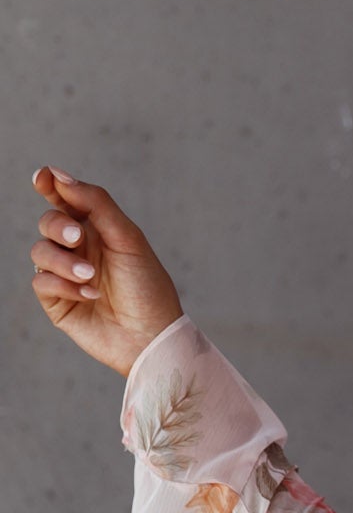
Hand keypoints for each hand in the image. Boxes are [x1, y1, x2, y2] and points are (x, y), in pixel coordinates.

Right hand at [29, 164, 183, 377]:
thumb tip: (59, 176)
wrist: (152, 337)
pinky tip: (89, 295)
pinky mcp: (57, 302)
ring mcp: (66, 275)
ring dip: (63, 262)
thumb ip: (95, 203)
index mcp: (98, 230)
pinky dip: (63, 285)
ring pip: (39, 251)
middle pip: (48, 222)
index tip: (43, 177)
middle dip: (57, 227)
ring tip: (90, 277)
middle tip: (77, 239)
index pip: (67, 200)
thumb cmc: (148, 288)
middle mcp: (79, 250)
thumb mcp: (128, 239)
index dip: (50, 185)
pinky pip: (41, 281)